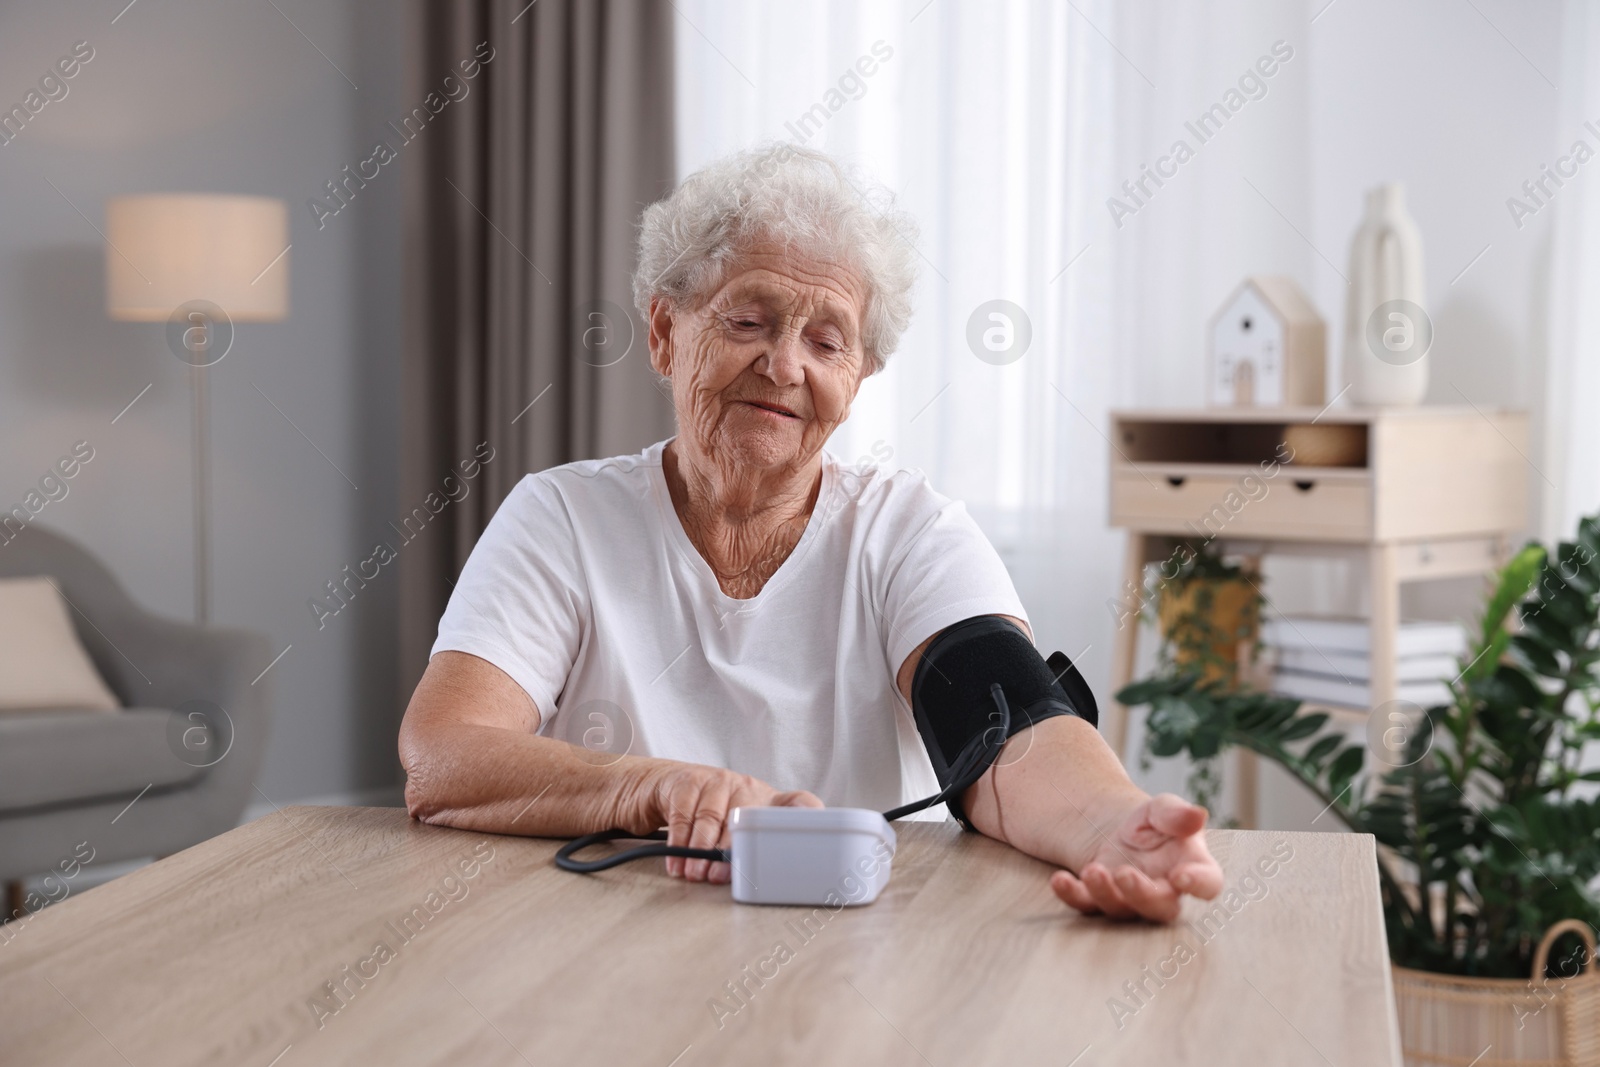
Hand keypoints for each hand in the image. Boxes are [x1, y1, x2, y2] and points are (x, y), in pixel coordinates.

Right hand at [628, 762, 821, 883]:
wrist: (665, 786)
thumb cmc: (711, 814)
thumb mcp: (736, 827)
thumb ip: (752, 850)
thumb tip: (762, 890)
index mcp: (768, 800)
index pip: (801, 804)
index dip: (810, 819)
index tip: (810, 841)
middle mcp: (747, 786)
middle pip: (746, 819)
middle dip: (731, 852)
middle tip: (721, 877)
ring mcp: (718, 781)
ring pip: (711, 818)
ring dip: (701, 851)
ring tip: (696, 874)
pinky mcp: (689, 781)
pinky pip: (684, 815)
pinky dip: (679, 843)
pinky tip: (678, 863)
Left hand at [1050, 793, 1222, 921]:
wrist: (1114, 828)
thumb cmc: (1151, 822)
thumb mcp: (1162, 808)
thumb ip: (1177, 814)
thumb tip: (1197, 814)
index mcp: (1191, 868)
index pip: (1207, 883)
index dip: (1198, 884)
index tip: (1181, 876)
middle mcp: (1164, 892)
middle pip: (1161, 907)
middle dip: (1142, 894)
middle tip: (1124, 873)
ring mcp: (1130, 901)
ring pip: (1122, 910)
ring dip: (1104, 893)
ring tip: (1091, 869)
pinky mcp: (1100, 901)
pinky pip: (1086, 905)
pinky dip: (1072, 895)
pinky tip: (1059, 881)